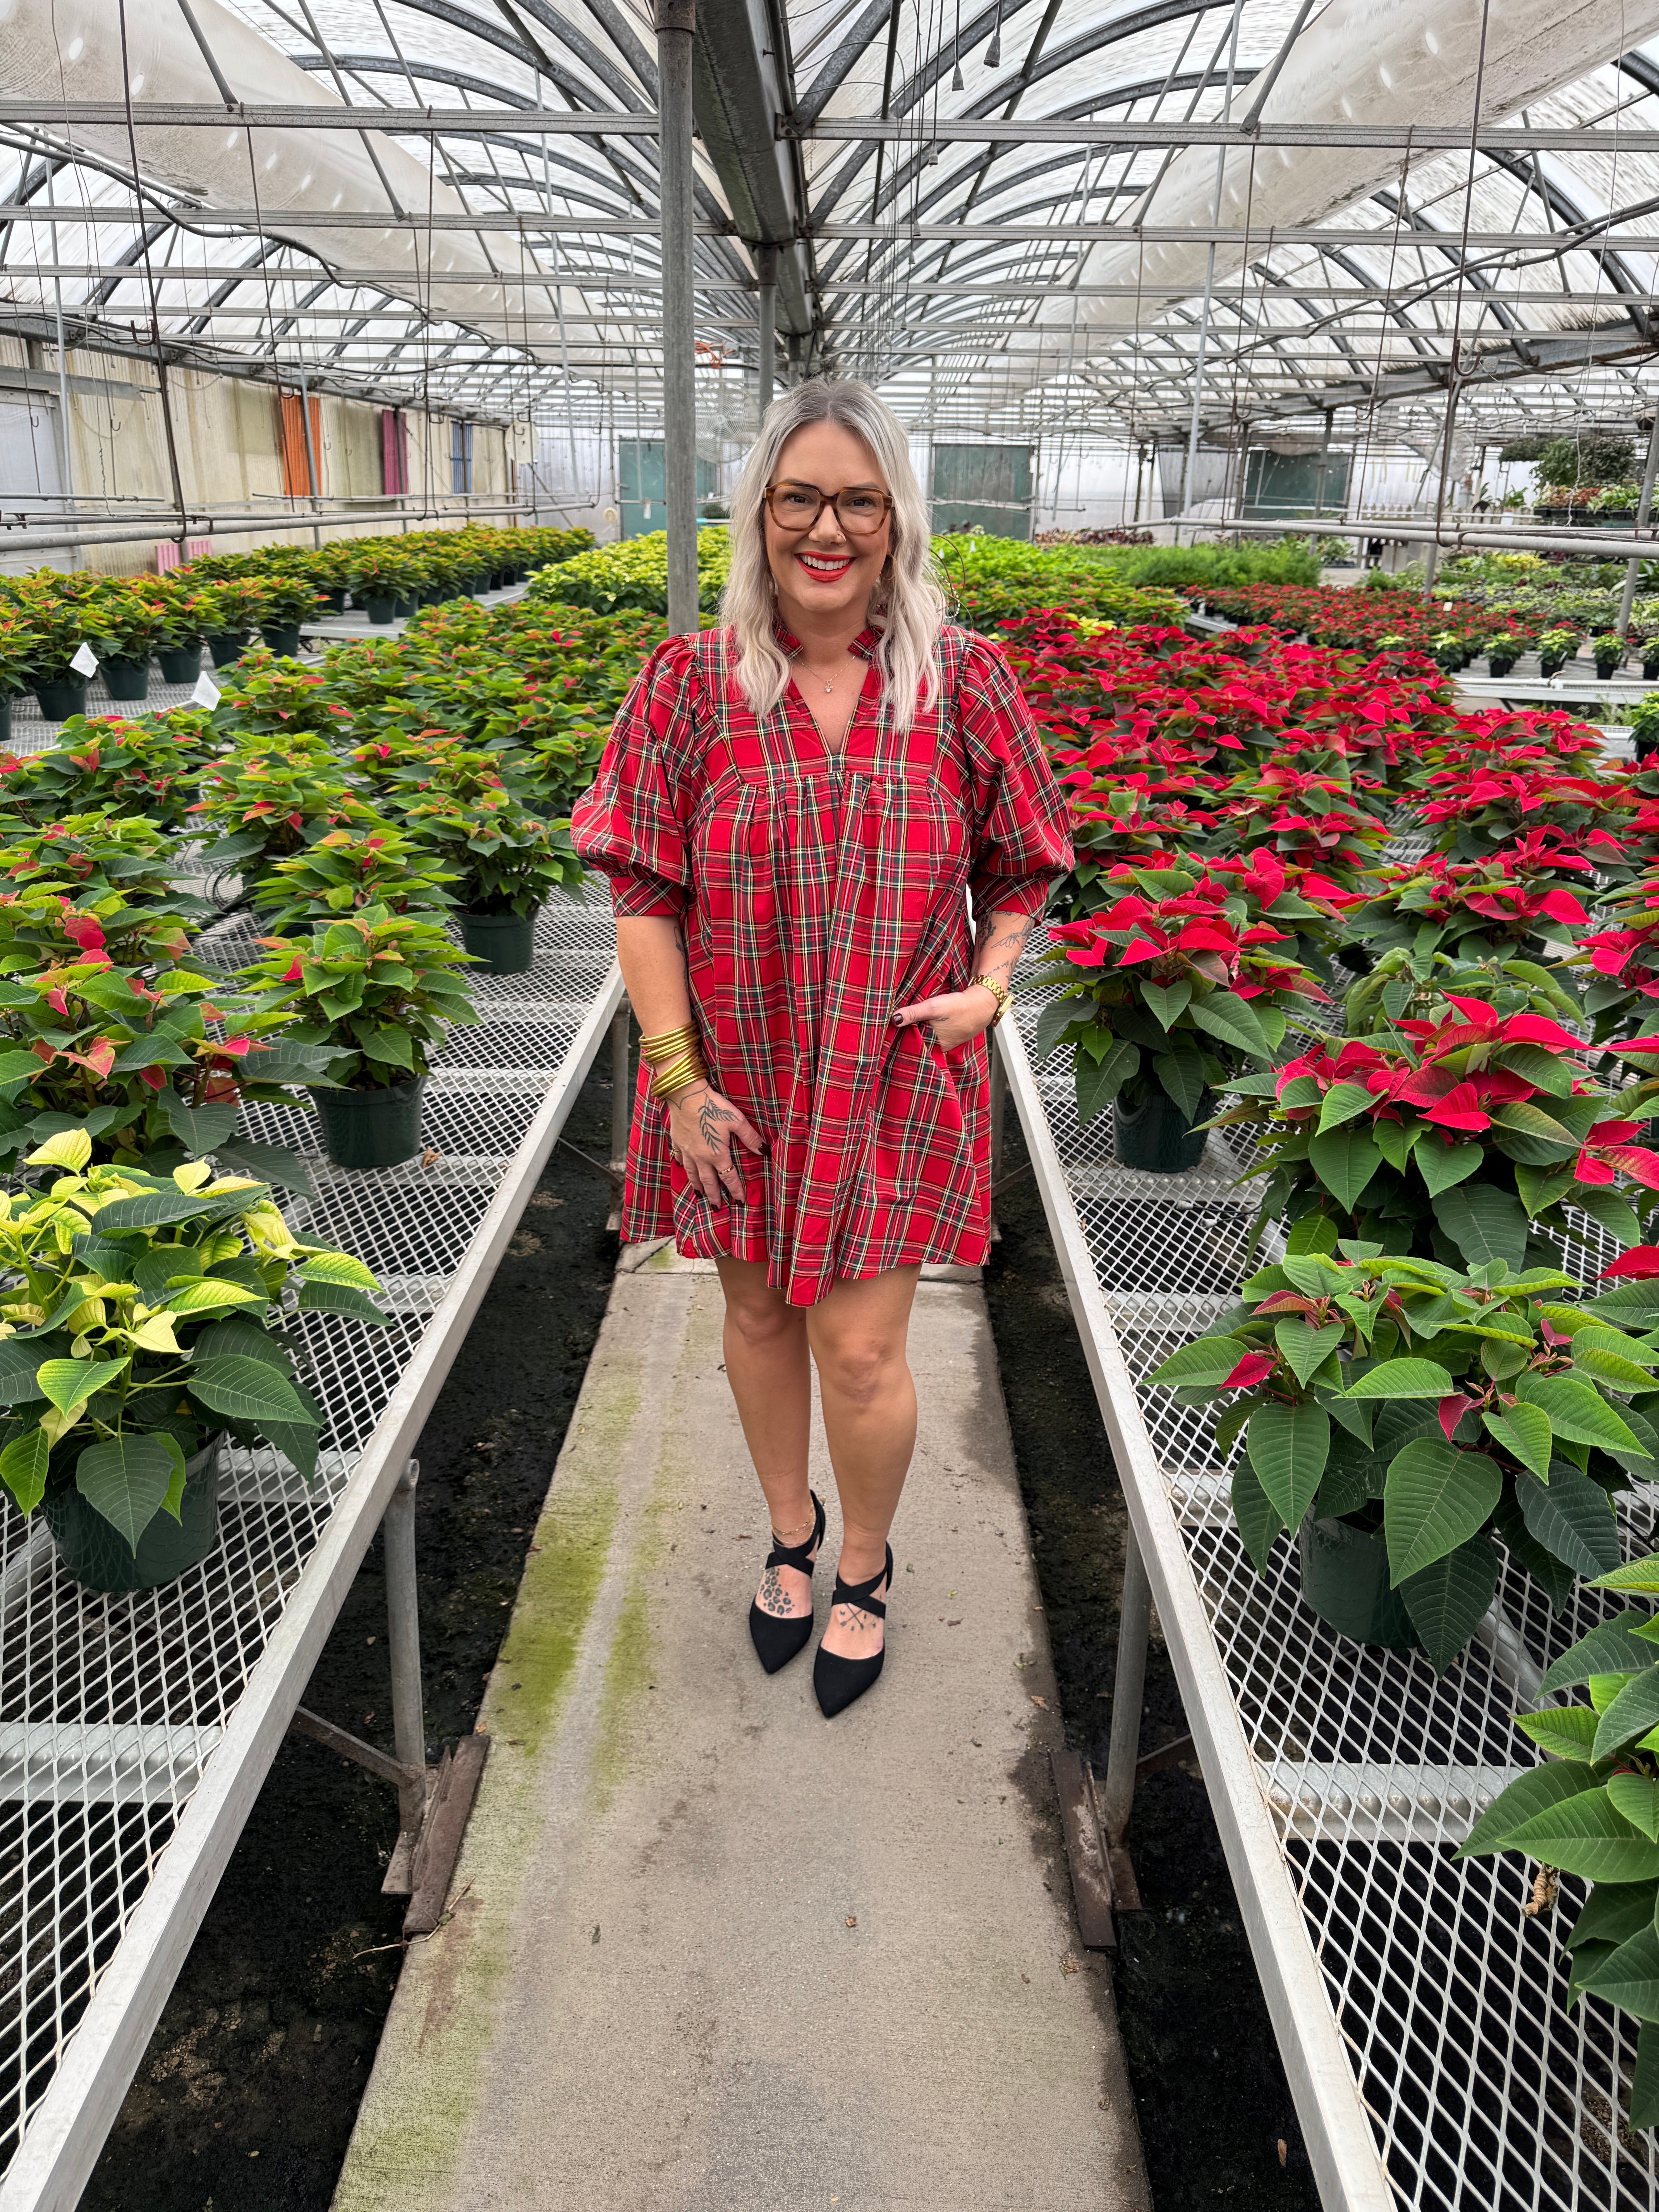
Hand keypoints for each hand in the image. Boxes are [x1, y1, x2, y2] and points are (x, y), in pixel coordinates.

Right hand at [666, 1080, 765, 1204]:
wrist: (685, 1095)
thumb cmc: (713, 1107)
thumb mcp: (736, 1120)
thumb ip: (750, 1137)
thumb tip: (764, 1150)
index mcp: (717, 1154)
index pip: (729, 1177)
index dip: (735, 1190)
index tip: (739, 1202)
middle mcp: (700, 1157)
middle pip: (708, 1181)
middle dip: (714, 1195)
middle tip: (717, 1207)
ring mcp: (687, 1151)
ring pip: (692, 1174)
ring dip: (698, 1186)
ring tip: (701, 1195)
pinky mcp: (677, 1142)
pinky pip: (680, 1158)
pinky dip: (683, 1166)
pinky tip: (683, 1169)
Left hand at [891, 986, 1000, 1051]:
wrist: (981, 1005)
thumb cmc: (958, 1007)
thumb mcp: (933, 1007)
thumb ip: (913, 1013)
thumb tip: (894, 1019)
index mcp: (933, 1044)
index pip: (910, 1045)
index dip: (899, 1039)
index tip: (889, 1034)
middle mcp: (938, 1047)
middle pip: (917, 1043)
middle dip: (907, 1036)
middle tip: (894, 1029)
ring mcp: (945, 1043)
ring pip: (925, 1039)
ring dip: (918, 1032)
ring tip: (907, 1024)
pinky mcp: (950, 1037)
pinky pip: (934, 1035)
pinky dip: (928, 1030)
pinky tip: (924, 1023)